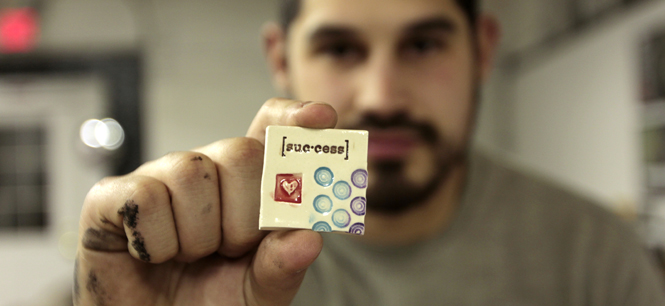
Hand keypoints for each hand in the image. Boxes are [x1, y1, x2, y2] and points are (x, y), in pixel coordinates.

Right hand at [75, 98, 337, 304]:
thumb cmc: (209, 304)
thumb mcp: (258, 292)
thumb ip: (283, 265)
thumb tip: (310, 238)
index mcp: (245, 185)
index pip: (270, 127)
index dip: (293, 117)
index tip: (323, 118)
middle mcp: (205, 171)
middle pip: (240, 152)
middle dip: (244, 216)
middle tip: (230, 250)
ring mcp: (158, 179)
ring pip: (191, 173)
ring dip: (198, 235)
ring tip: (189, 257)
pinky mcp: (112, 197)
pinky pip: (145, 197)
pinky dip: (155, 241)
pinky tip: (152, 254)